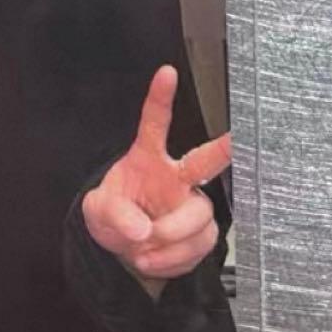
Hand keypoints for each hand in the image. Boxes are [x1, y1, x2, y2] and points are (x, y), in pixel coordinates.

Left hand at [81, 65, 231, 287]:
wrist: (127, 251)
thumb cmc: (114, 217)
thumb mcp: (98, 212)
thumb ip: (114, 214)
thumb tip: (141, 229)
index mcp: (148, 159)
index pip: (155, 124)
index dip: (160, 98)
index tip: (167, 73)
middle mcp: (176, 177)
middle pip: (204, 162)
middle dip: (220, 150)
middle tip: (233, 141)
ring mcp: (192, 203)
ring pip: (200, 217)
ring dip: (170, 239)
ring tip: (142, 249)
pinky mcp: (203, 232)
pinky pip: (200, 246)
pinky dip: (173, 258)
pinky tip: (154, 258)